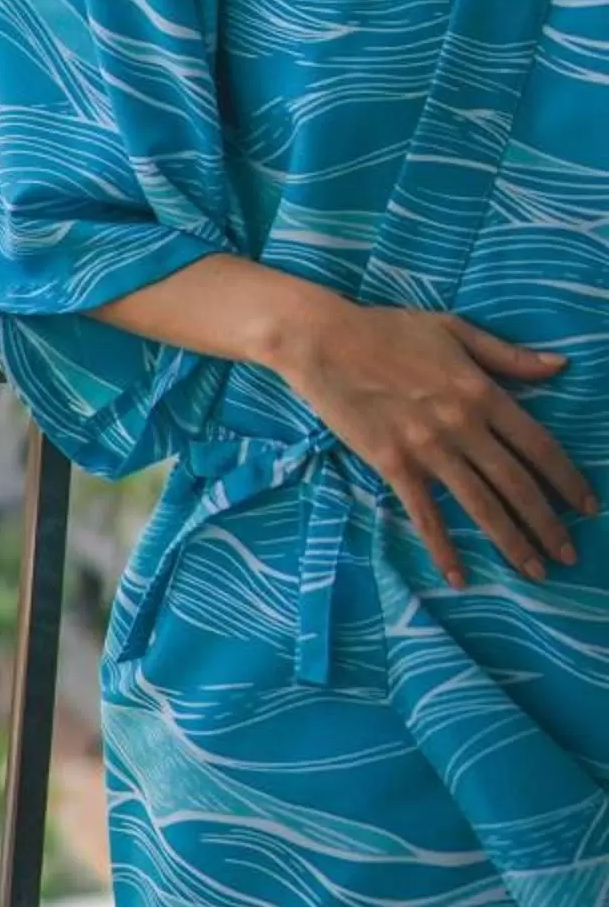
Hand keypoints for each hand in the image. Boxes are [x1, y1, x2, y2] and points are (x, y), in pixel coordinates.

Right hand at [268, 293, 596, 588]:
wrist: (324, 340)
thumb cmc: (389, 330)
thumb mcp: (455, 330)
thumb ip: (508, 355)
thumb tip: (560, 367)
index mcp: (482, 392)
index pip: (539, 446)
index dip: (568, 480)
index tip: (588, 507)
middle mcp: (462, 425)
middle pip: (517, 485)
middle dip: (548, 525)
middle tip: (568, 556)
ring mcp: (428, 448)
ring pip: (481, 505)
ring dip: (512, 542)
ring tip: (536, 572)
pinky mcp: (393, 464)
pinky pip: (425, 514)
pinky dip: (443, 548)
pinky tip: (459, 576)